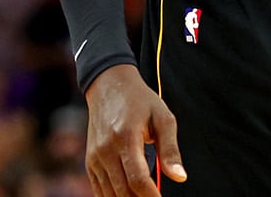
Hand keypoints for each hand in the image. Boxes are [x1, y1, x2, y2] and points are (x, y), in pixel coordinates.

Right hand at [84, 64, 184, 195]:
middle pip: (123, 191)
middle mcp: (106, 149)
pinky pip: (99, 189)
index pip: (137, 179)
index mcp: (125, 137)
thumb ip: (170, 149)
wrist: (108, 85)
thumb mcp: (162, 118)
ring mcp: (95, 156)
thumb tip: (180, 178)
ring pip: (111, 194)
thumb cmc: (140, 100)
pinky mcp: (90, 160)